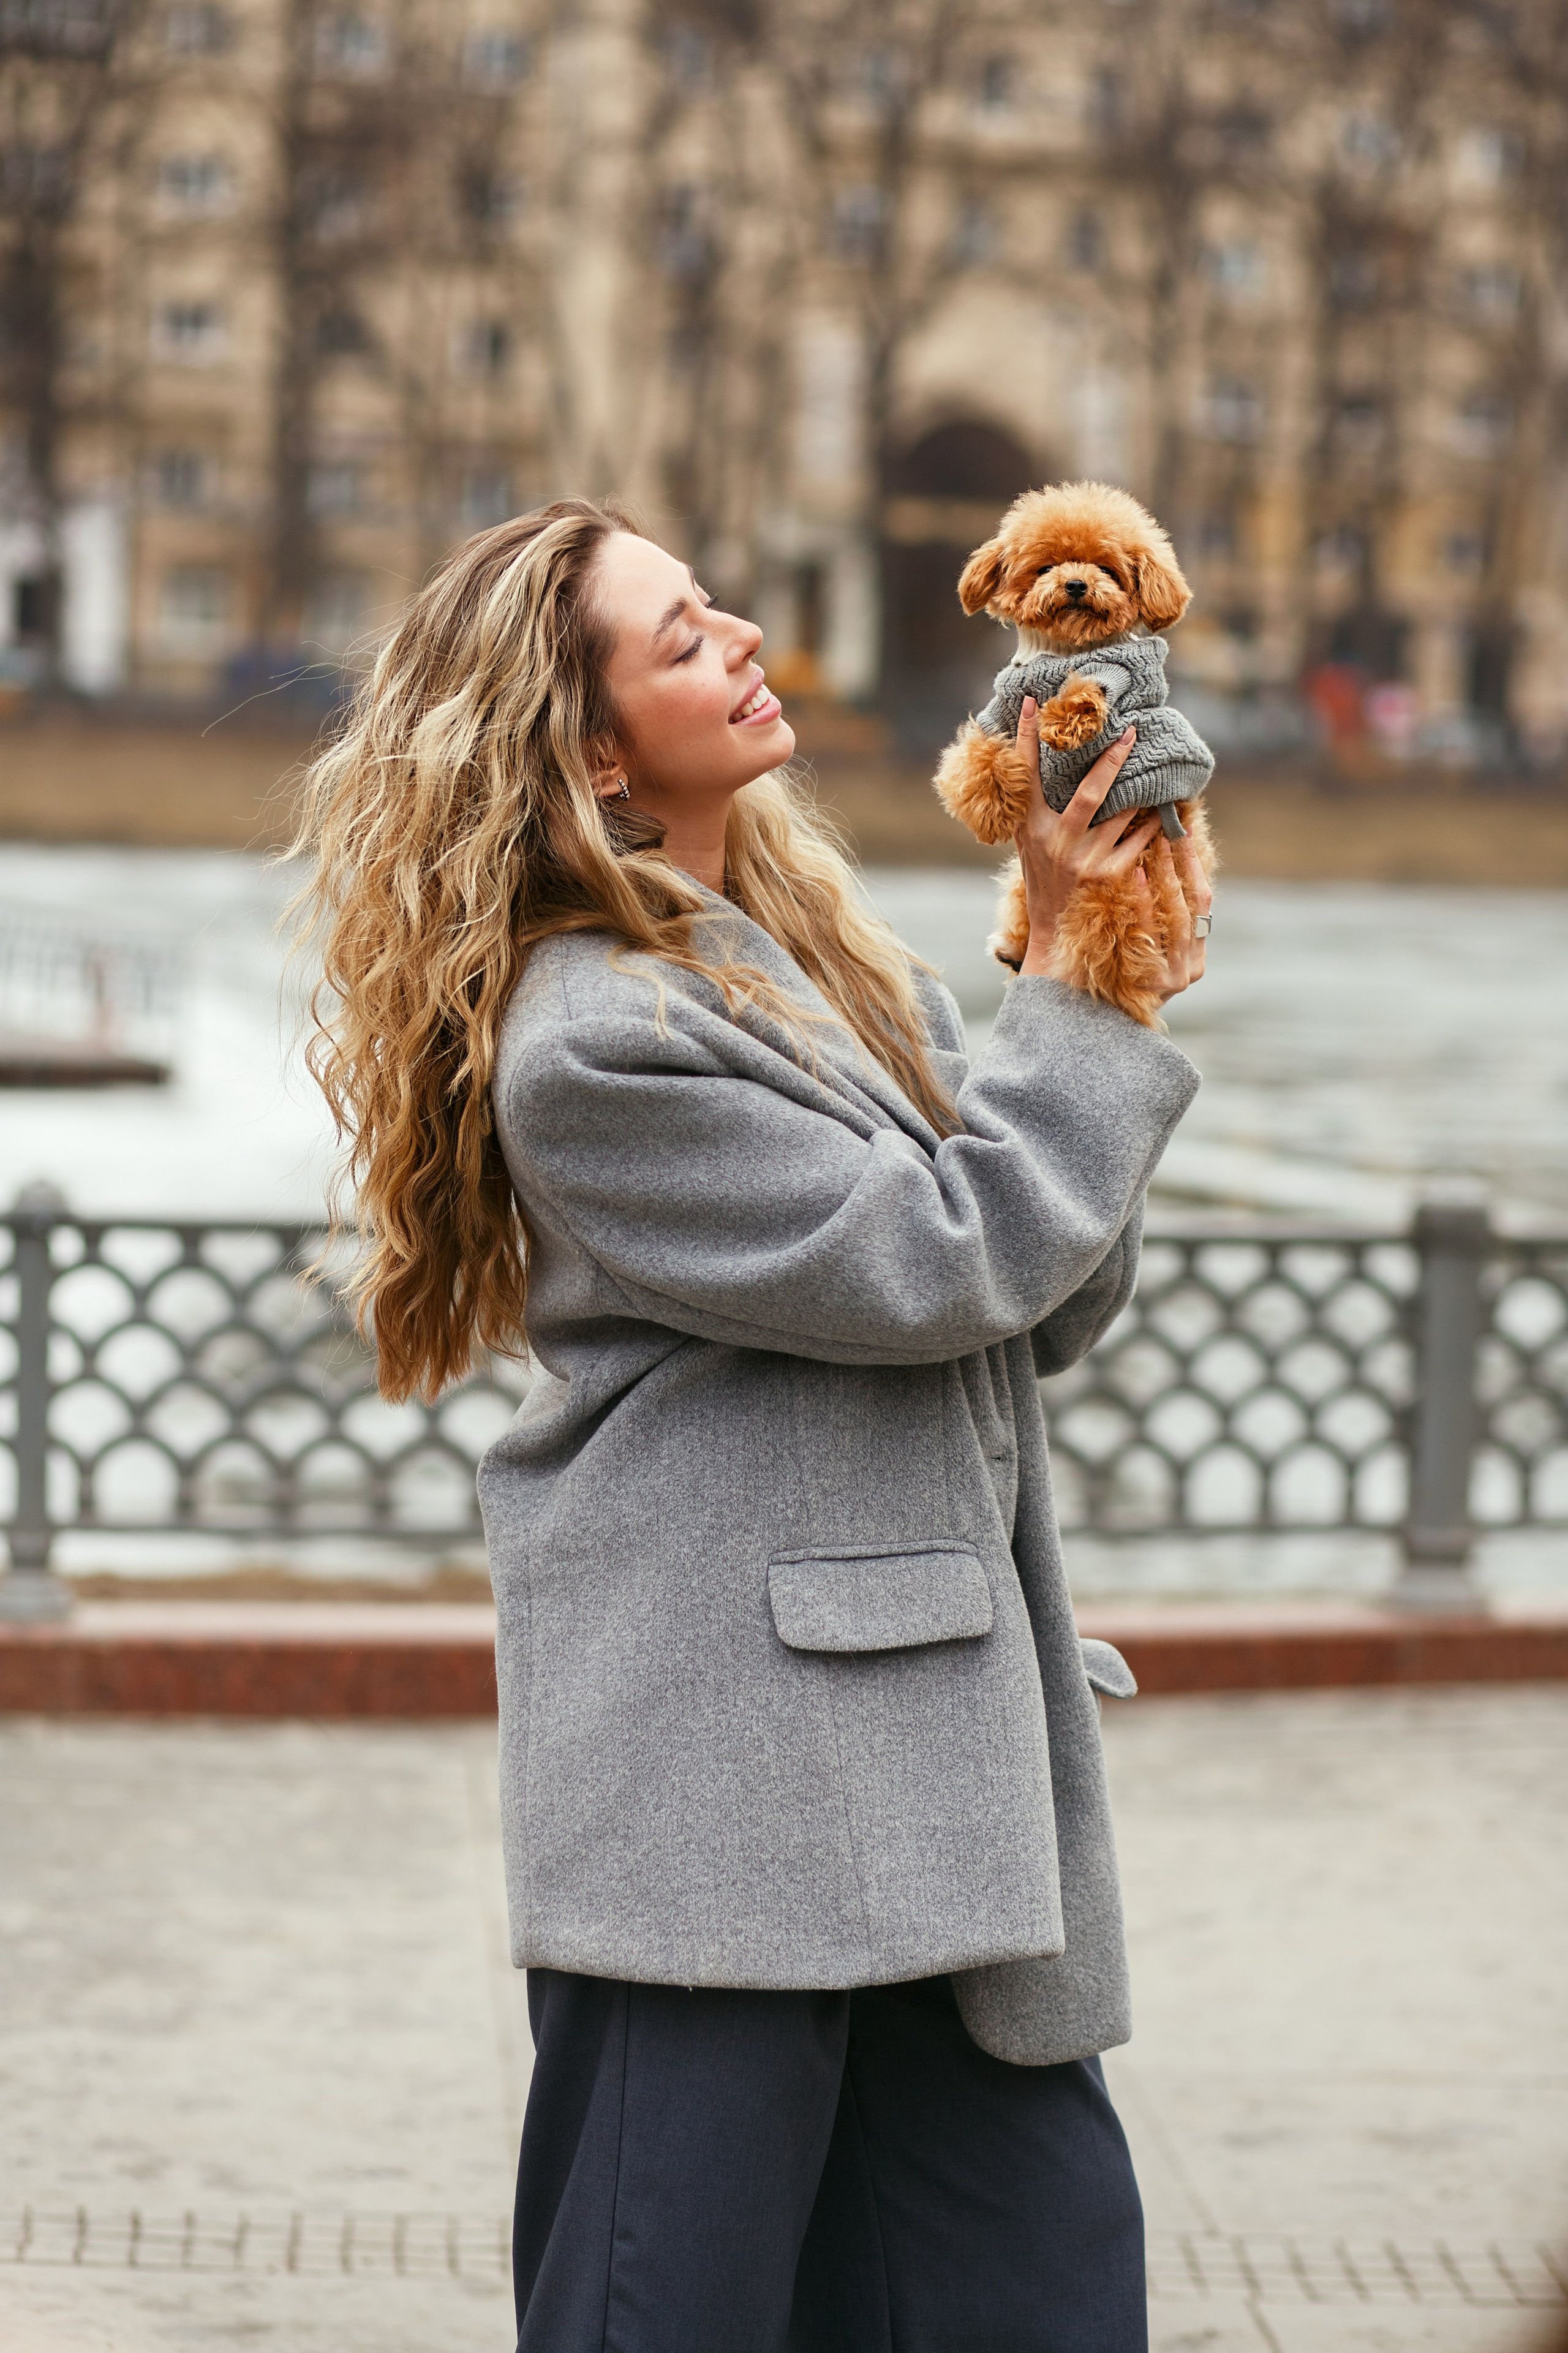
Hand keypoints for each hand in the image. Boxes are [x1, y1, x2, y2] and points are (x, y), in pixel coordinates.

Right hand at [1014, 704, 1160, 977]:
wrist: (1053, 930)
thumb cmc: (1042, 877)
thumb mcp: (1028, 841)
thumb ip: (1033, 807)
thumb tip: (1038, 761)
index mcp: (1031, 827)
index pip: (1027, 775)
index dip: (1024, 738)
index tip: (1029, 702)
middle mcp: (1057, 841)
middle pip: (1089, 792)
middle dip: (1112, 760)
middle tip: (1131, 732)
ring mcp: (1085, 860)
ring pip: (1122, 814)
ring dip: (1141, 791)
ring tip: (1156, 767)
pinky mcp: (1109, 876)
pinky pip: (1139, 841)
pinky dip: (1152, 824)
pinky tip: (1163, 811)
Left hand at [1129, 831, 1211, 1004]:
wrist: (1095, 1021)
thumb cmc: (1116, 976)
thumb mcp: (1142, 948)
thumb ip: (1157, 918)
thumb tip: (1158, 858)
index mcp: (1196, 955)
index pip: (1203, 901)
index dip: (1194, 865)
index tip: (1185, 832)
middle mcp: (1192, 966)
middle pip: (1193, 906)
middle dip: (1182, 866)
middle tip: (1170, 830)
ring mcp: (1176, 976)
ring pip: (1178, 918)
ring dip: (1168, 879)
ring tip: (1157, 846)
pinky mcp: (1156, 982)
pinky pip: (1152, 933)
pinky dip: (1147, 904)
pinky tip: (1139, 878)